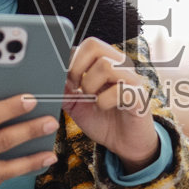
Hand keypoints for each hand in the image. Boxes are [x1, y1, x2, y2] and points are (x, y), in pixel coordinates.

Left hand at [63, 38, 159, 171]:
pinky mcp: (138, 97)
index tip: (67, 81)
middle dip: (76, 68)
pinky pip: (119, 91)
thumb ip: (64, 90)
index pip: (86, 44)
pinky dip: (104, 102)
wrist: (125, 144)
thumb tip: (50, 77)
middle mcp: (120, 66)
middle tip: (76, 87)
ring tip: (92, 100)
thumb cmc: (104, 120)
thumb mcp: (76, 104)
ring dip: (90, 86)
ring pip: (105, 66)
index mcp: (106, 63)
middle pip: (94, 45)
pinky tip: (103, 108)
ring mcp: (131, 80)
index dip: (70, 60)